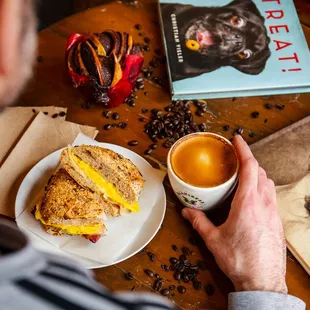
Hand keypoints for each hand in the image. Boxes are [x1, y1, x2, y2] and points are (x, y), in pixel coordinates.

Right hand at [182, 135, 286, 293]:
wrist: (263, 282)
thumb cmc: (240, 260)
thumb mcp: (214, 239)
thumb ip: (199, 222)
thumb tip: (188, 212)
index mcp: (248, 203)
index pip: (250, 168)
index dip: (244, 150)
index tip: (237, 139)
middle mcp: (264, 204)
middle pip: (260, 172)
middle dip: (249, 161)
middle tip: (236, 159)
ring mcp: (273, 212)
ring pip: (268, 183)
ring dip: (257, 174)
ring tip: (244, 175)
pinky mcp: (276, 221)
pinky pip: (271, 196)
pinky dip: (262, 188)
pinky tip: (252, 197)